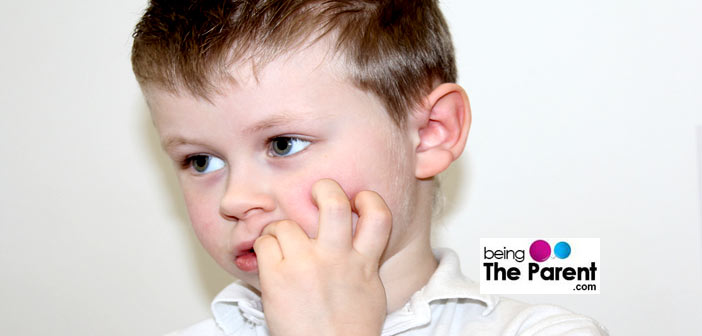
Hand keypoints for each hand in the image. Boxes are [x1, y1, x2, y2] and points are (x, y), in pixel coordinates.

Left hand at [254, 178, 391, 335]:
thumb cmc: (349, 331)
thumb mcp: (369, 293)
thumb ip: (364, 265)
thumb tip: (359, 248)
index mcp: (364, 263)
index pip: (378, 215)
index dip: (370, 199)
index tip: (359, 199)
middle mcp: (336, 258)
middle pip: (334, 203)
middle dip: (324, 188)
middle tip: (317, 192)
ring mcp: (306, 265)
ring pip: (287, 223)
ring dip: (280, 229)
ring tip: (281, 240)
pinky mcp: (279, 277)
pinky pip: (265, 243)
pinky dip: (264, 247)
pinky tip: (269, 258)